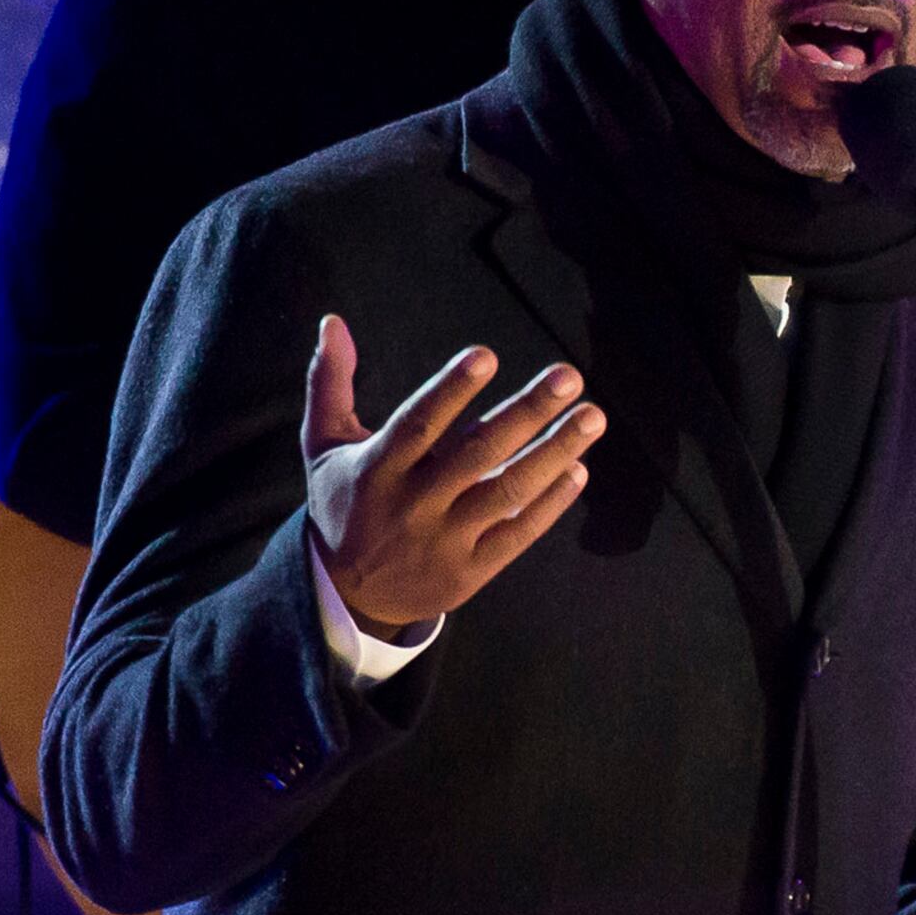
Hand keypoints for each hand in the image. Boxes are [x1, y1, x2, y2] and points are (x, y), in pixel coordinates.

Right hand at [302, 316, 602, 635]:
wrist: (347, 593)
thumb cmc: (343, 502)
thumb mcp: (323, 445)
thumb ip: (329, 383)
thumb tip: (333, 321)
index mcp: (376, 468)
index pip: (418, 424)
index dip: (451, 389)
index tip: (487, 355)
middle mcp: (412, 504)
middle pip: (477, 453)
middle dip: (528, 412)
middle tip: (570, 376)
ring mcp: (444, 541)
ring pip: (507, 492)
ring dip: (555, 453)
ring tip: (592, 417)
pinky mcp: (471, 572)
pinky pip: (518, 534)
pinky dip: (551, 503)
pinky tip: (579, 470)